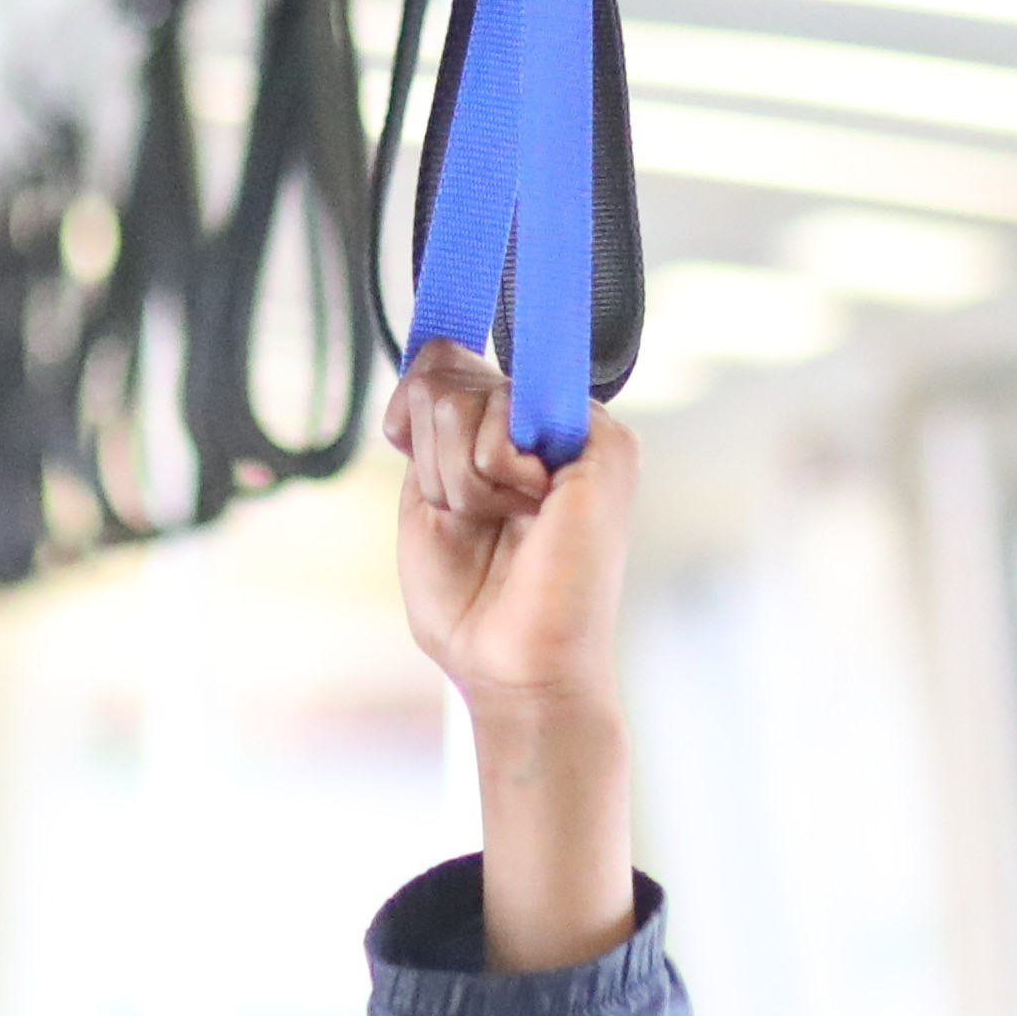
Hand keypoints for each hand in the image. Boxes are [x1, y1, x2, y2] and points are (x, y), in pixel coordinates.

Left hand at [386, 346, 630, 726]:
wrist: (514, 667)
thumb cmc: (472, 600)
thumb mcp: (428, 494)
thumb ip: (434, 422)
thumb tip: (439, 348)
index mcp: (506, 429)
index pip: (441, 360)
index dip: (414, 406)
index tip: (431, 479)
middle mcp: (546, 419)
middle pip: (442, 374)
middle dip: (433, 457)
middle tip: (476, 515)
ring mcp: (578, 427)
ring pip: (460, 399)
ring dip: (458, 478)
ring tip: (504, 521)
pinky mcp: (602, 445)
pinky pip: (501, 423)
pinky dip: (491, 478)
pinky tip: (532, 512)